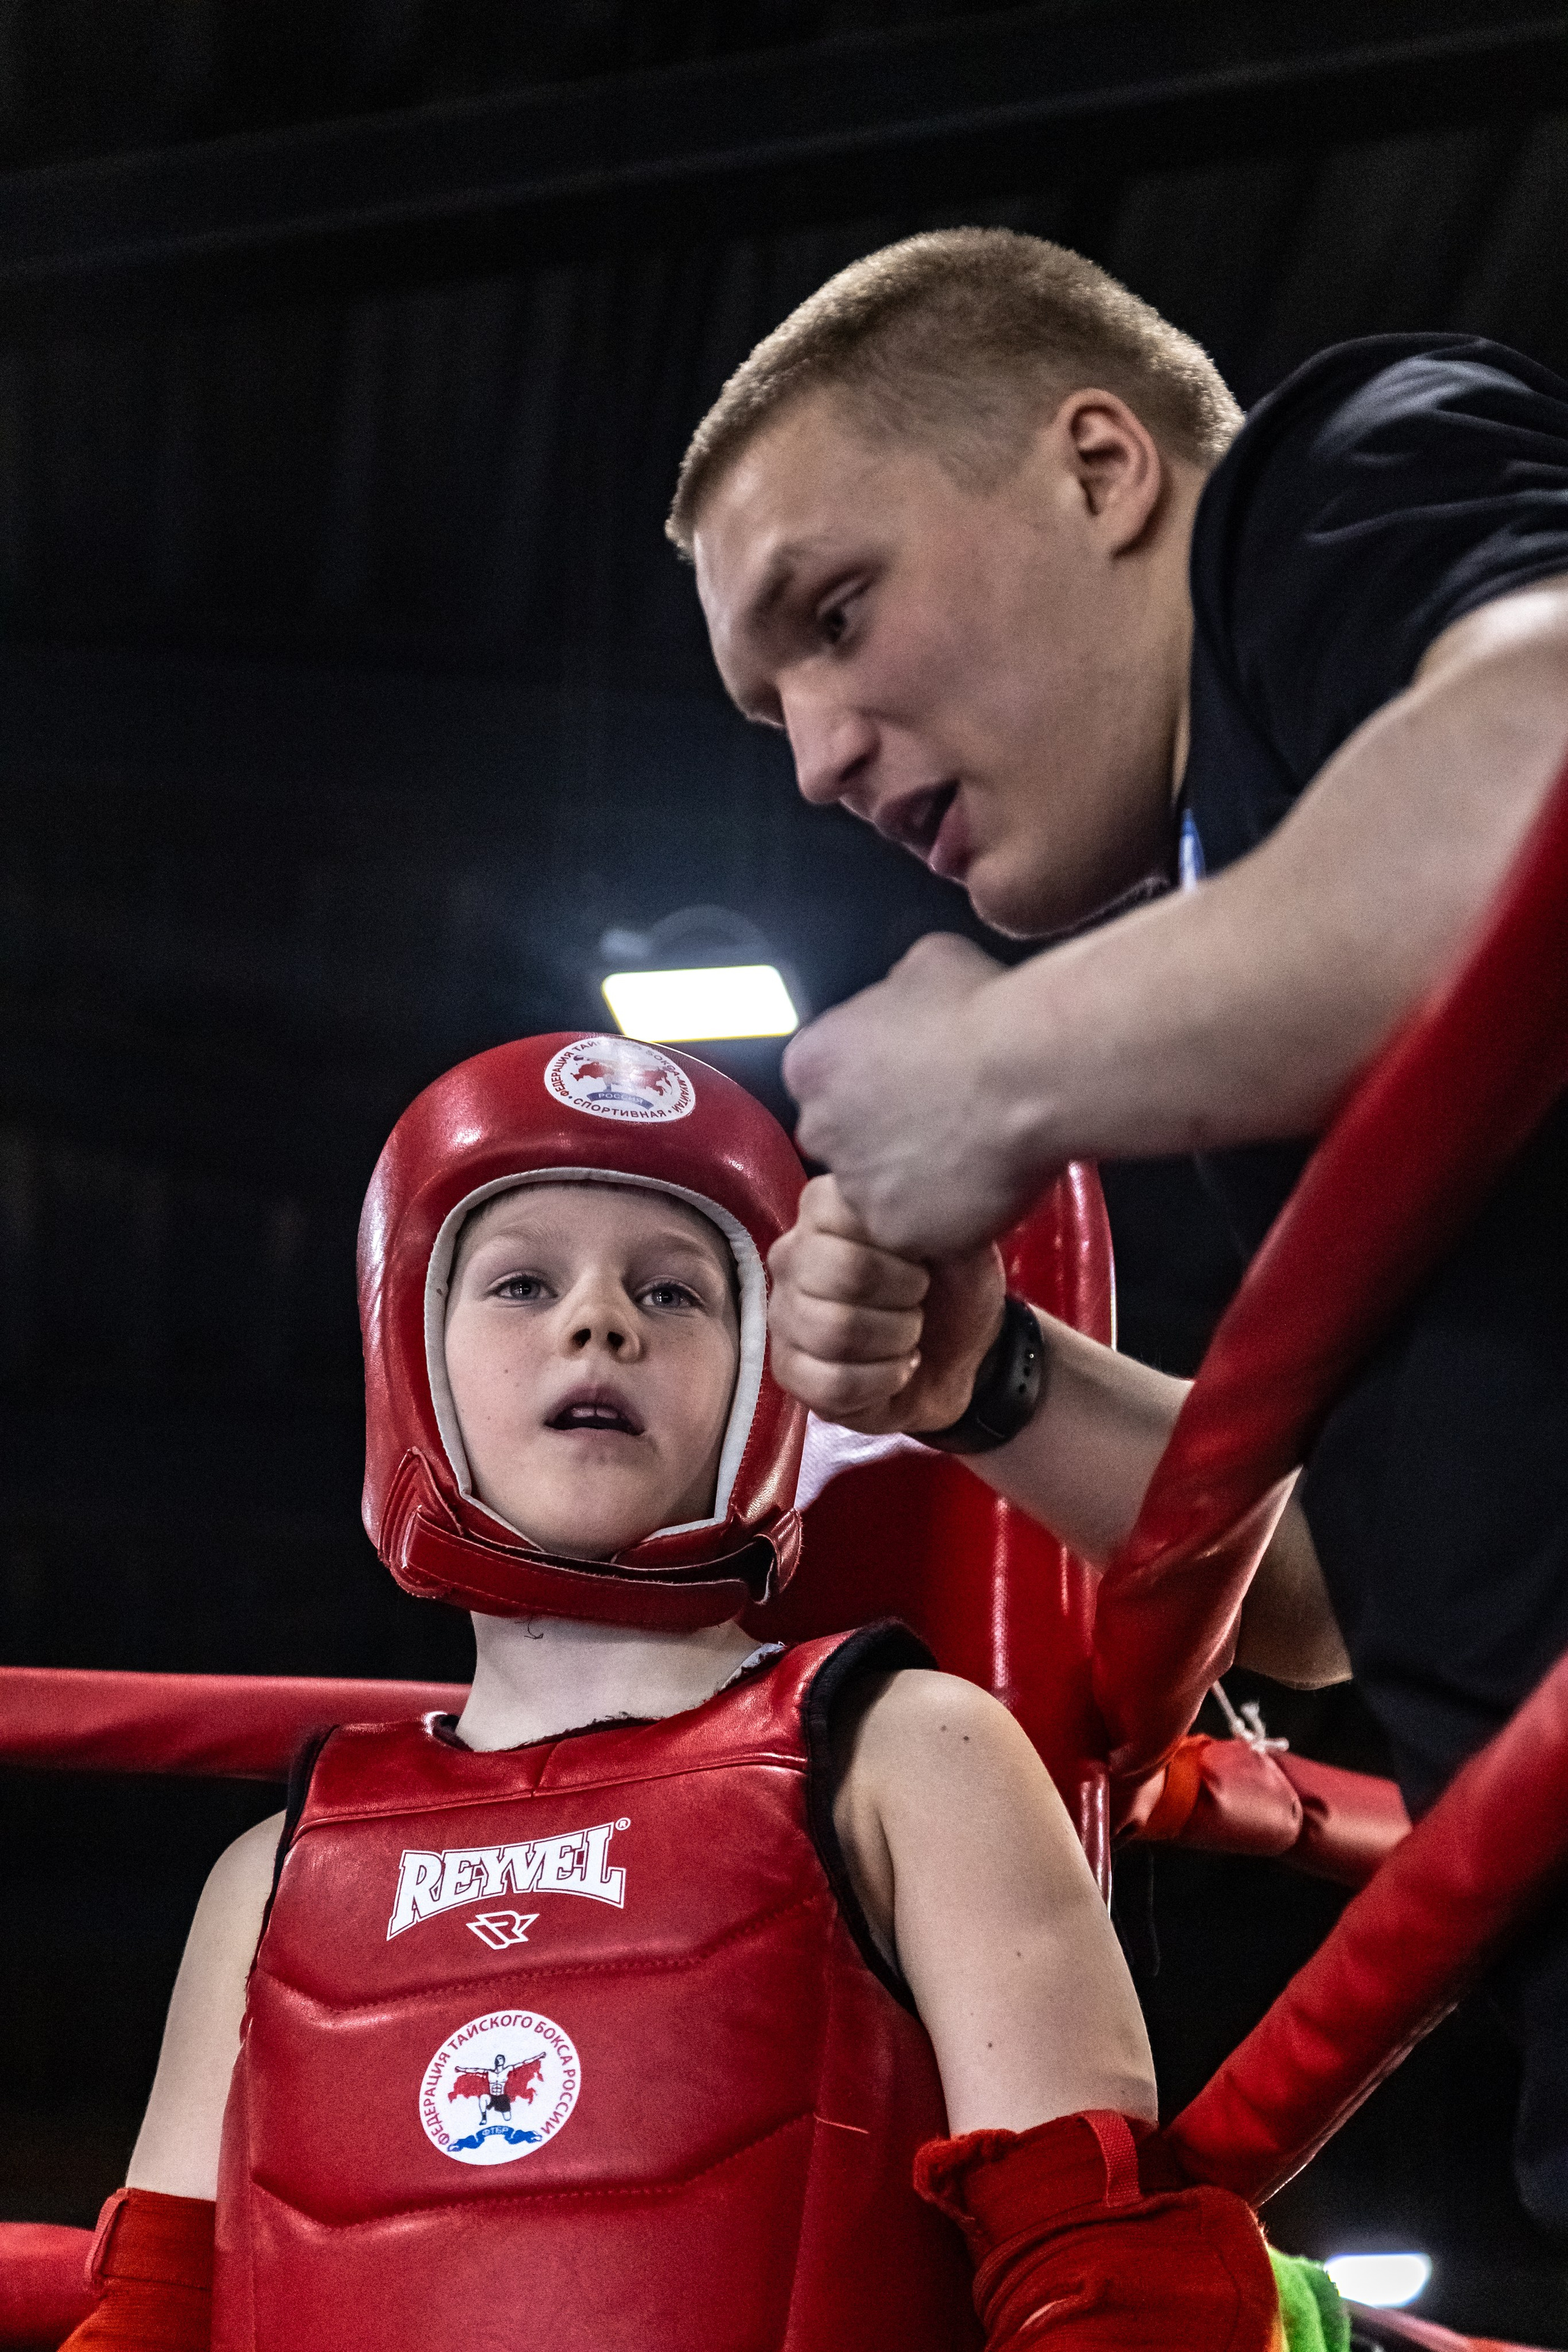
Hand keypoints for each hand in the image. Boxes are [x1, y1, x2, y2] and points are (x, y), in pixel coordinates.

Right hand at [768, 1174, 1005, 1433]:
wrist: (957, 1357)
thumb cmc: (949, 1289)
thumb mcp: (957, 1239)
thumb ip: (932, 1208)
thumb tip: (920, 1197)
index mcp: (825, 1211)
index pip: (840, 1211)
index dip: (901, 1246)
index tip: (922, 1260)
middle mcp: (791, 1256)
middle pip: (845, 1272)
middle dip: (905, 1296)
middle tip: (919, 1302)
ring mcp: (782, 1316)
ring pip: (837, 1331)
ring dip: (897, 1341)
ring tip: (909, 1337)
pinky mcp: (788, 1371)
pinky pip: (834, 1383)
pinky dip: (884, 1381)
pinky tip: (895, 1371)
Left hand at [783, 934, 1046, 1255]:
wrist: (1032, 1071)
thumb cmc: (985, 1010)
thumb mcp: (926, 964)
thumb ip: (894, 993)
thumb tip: (906, 998)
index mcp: (811, 1062)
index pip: (825, 1083)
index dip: (873, 1084)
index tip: (911, 1082)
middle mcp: (819, 1128)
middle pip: (844, 1140)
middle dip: (884, 1135)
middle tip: (943, 1120)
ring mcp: (857, 1186)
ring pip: (881, 1190)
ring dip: (915, 1178)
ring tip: (971, 1152)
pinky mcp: (899, 1231)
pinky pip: (919, 1230)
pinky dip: (947, 1215)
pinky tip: (983, 1184)